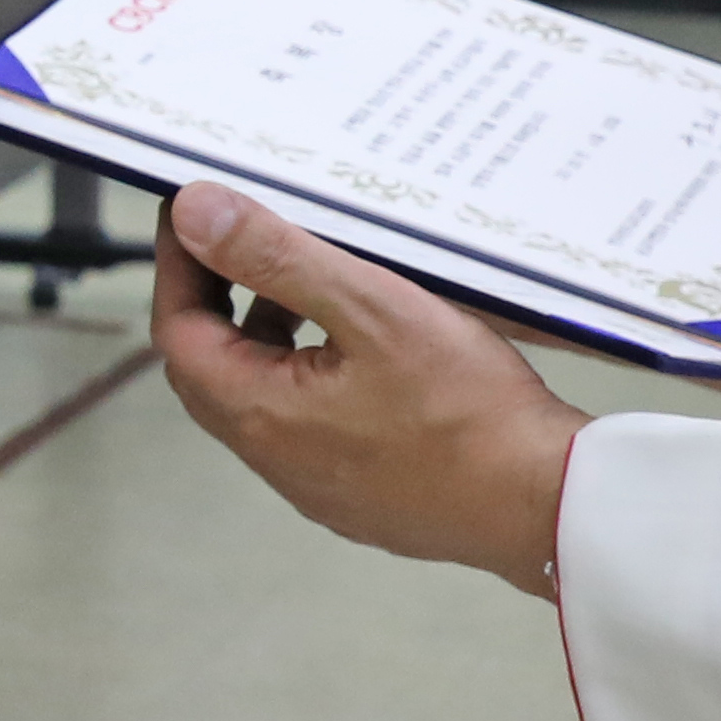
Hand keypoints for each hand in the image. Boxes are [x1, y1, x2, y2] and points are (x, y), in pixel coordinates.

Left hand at [149, 186, 583, 592]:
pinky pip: (309, 425)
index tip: (196, 216)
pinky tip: (362, 345)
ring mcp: (318, 484)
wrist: (542, 505)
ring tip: (308, 280)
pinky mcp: (360, 494)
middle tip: (241, 239)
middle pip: (211, 368)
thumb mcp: (371, 308)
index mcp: (261, 414)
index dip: (178, 266)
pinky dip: (311, 372)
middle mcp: (277, 460)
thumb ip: (278, 258)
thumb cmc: (468, 414)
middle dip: (216, 297)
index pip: (178, 333)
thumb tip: (196, 215)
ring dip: (267, 335)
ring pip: (262, 396)